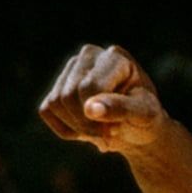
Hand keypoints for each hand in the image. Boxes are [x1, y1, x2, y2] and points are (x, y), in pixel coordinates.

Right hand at [38, 45, 167, 154]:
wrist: (138, 127)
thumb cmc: (145, 117)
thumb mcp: (144, 114)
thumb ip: (121, 108)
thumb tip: (90, 109)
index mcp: (115, 57)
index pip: (89, 87)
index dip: (96, 116)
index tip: (113, 132)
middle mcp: (90, 55)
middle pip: (69, 95)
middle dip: (86, 125)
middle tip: (107, 137)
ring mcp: (72, 69)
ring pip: (55, 102)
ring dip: (77, 129)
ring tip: (100, 133)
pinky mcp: (58, 86)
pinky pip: (47, 110)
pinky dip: (65, 129)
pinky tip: (86, 131)